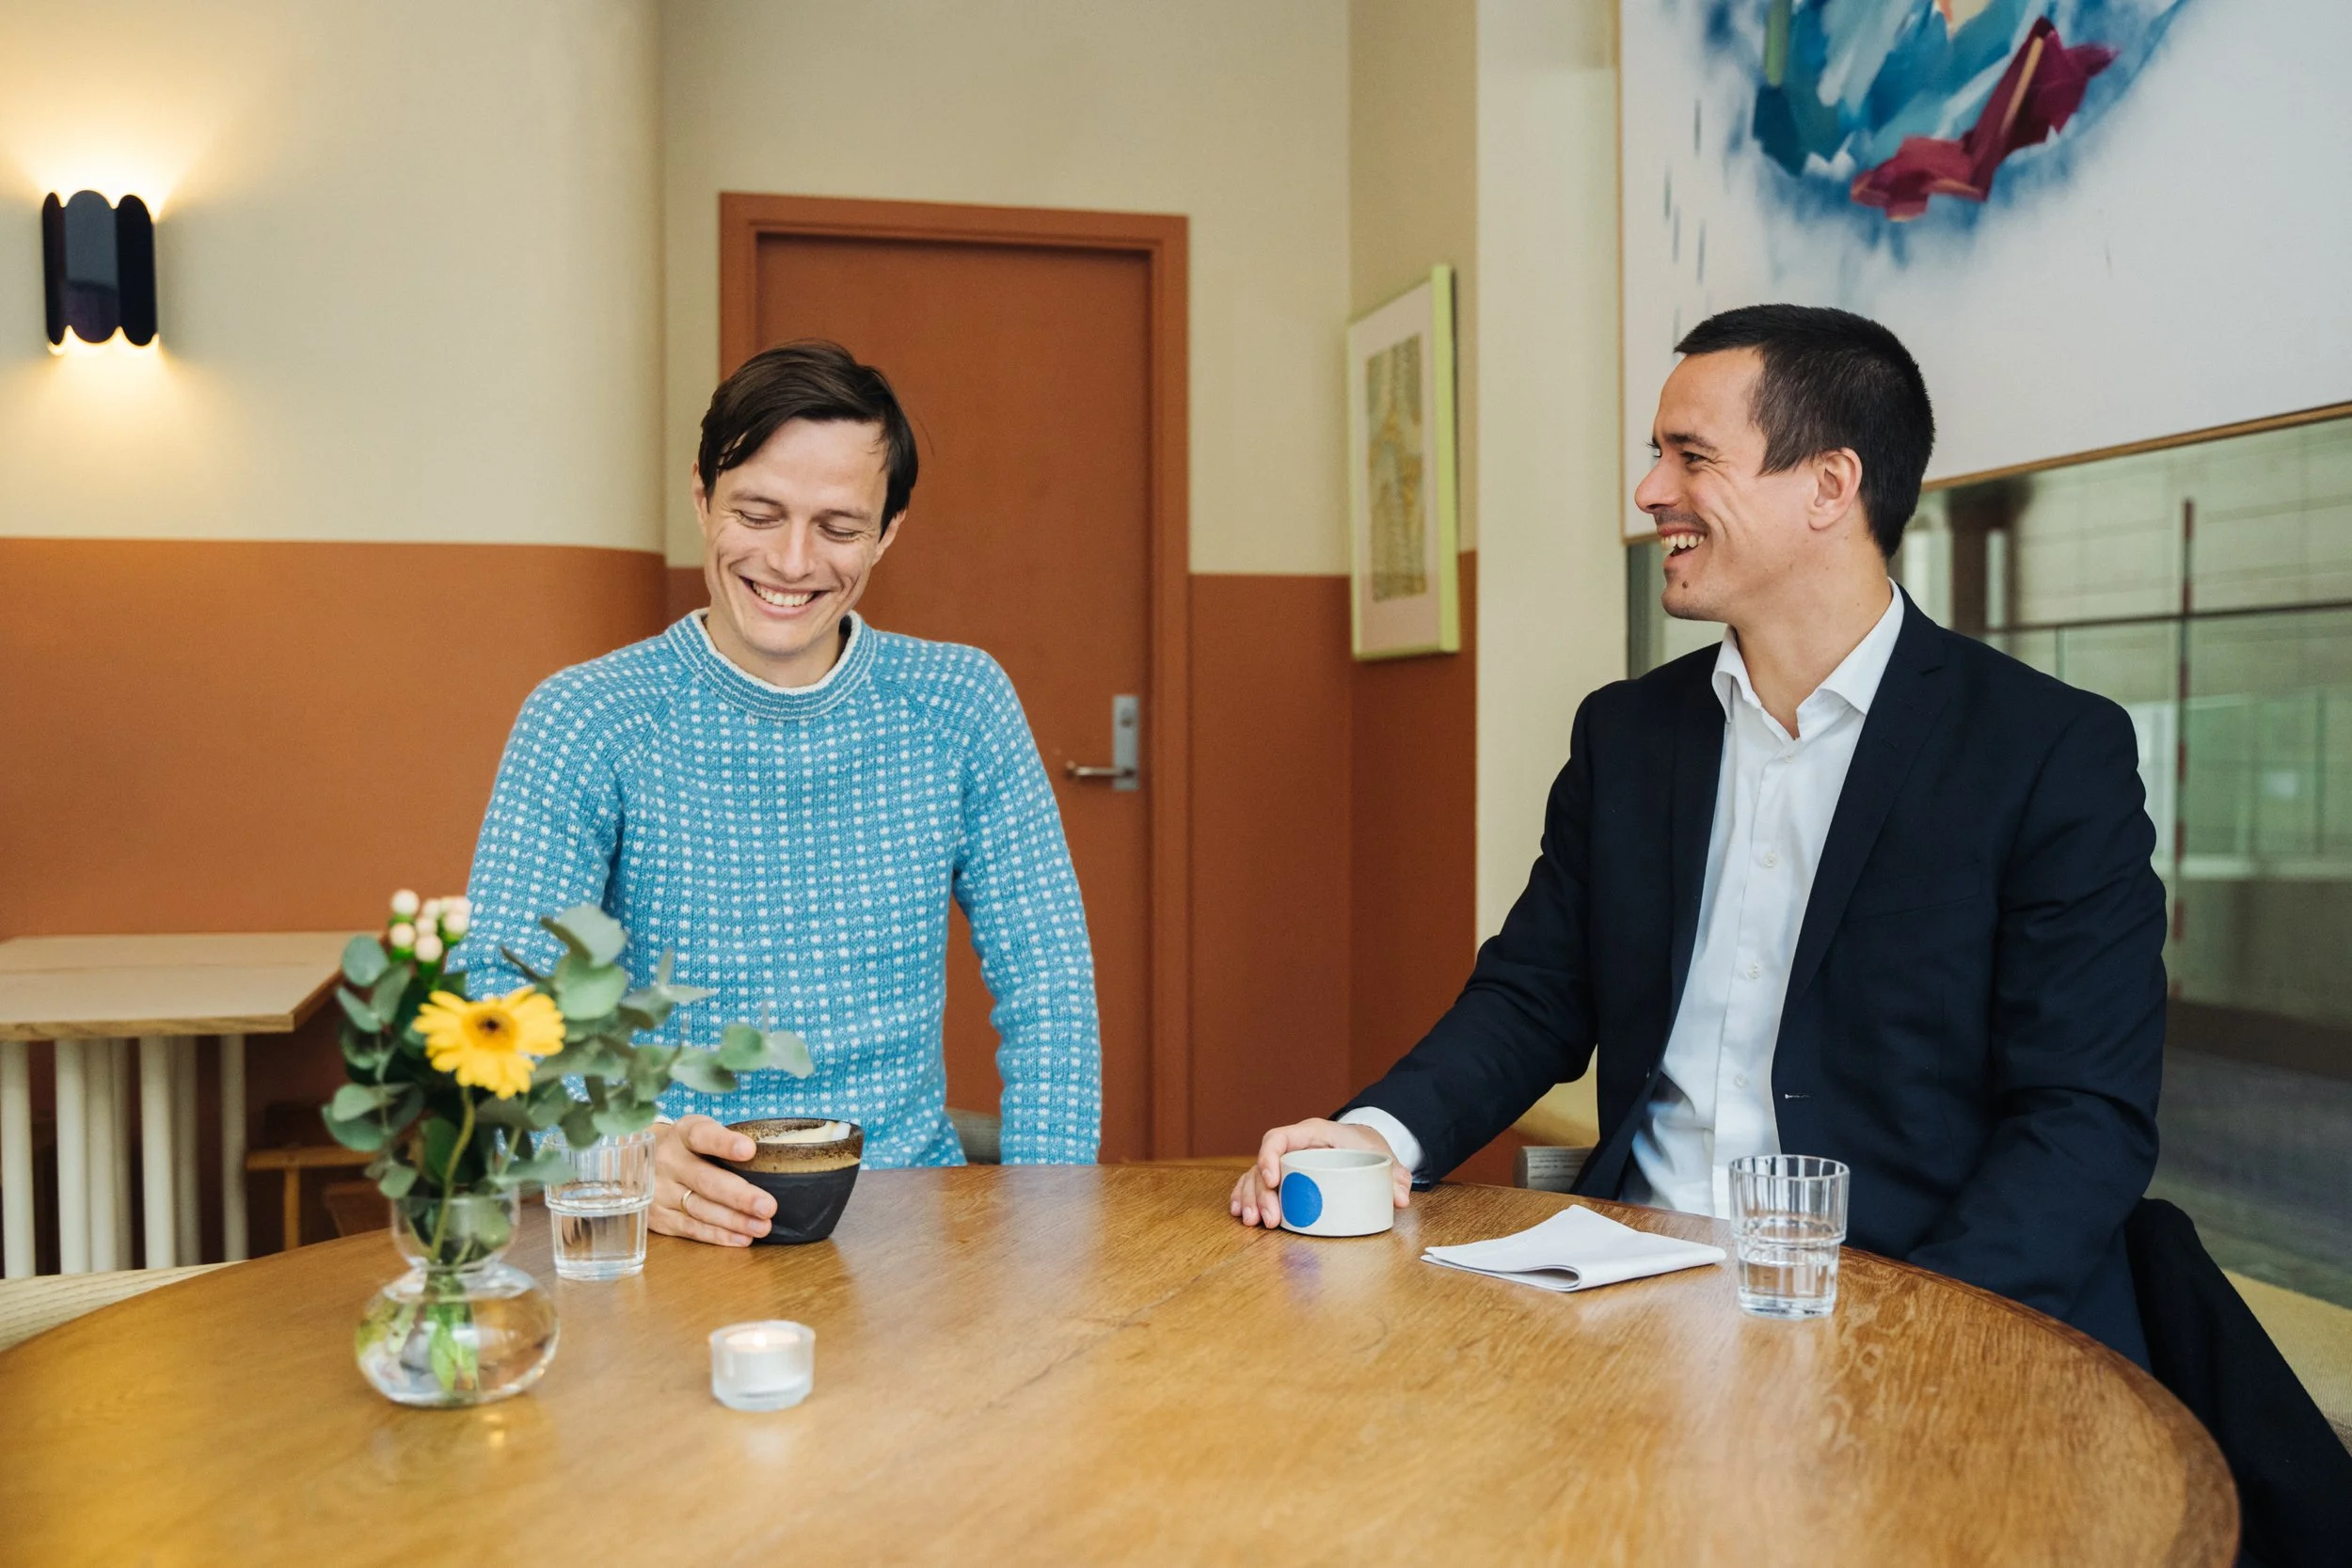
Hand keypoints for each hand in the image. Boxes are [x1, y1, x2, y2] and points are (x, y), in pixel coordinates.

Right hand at [649, 1115, 774, 1245]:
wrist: (633, 1161)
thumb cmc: (684, 1146)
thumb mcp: (698, 1130)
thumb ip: (724, 1142)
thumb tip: (769, 1159)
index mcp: (681, 1134)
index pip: (702, 1135)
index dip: (725, 1143)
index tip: (749, 1150)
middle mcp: (667, 1161)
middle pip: (705, 1181)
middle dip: (739, 1196)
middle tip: (768, 1207)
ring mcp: (659, 1191)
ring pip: (700, 1209)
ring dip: (734, 1221)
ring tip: (762, 1226)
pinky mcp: (657, 1216)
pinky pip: (690, 1229)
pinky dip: (718, 1235)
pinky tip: (742, 1238)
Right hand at [1228, 1118, 1411, 1228]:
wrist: (1364, 1144)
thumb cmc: (1368, 1146)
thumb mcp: (1383, 1157)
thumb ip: (1395, 1176)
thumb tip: (1401, 1197)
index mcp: (1312, 1134)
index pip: (1279, 1138)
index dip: (1269, 1157)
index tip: (1272, 1180)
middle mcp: (1292, 1146)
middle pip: (1263, 1164)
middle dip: (1260, 1192)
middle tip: (1269, 1220)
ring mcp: (1284, 1162)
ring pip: (1255, 1176)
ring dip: (1249, 1198)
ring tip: (1252, 1223)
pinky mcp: (1282, 1177)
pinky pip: (1255, 1183)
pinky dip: (1245, 1196)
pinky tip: (1239, 1213)